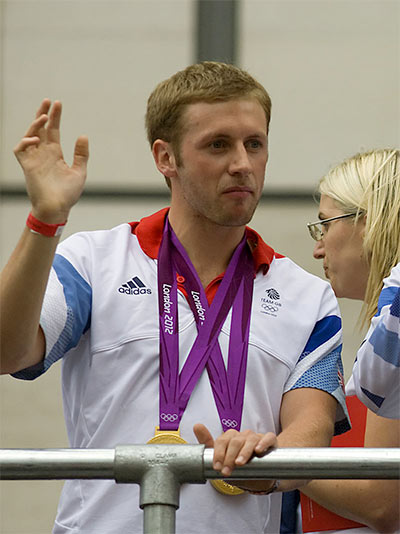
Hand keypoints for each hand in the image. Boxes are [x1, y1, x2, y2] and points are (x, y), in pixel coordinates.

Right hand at [14, 99, 88, 222]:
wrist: (58, 209)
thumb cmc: (68, 194)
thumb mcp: (79, 171)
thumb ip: (81, 154)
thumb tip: (83, 135)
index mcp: (55, 154)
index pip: (53, 131)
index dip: (55, 117)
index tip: (58, 104)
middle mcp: (43, 154)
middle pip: (41, 129)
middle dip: (43, 114)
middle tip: (48, 101)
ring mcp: (34, 159)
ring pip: (30, 135)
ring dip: (36, 125)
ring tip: (44, 117)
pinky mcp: (27, 167)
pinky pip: (20, 150)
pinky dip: (26, 142)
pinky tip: (36, 139)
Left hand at [194, 423, 277, 492]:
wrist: (262, 476)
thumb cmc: (240, 466)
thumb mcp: (223, 460)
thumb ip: (208, 445)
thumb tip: (196, 425)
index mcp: (231, 438)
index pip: (222, 441)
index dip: (218, 453)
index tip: (217, 466)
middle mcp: (243, 435)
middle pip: (235, 441)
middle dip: (229, 457)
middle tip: (227, 470)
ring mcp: (257, 438)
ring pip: (250, 439)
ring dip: (244, 452)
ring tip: (239, 463)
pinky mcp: (270, 441)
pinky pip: (268, 438)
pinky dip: (263, 442)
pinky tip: (258, 450)